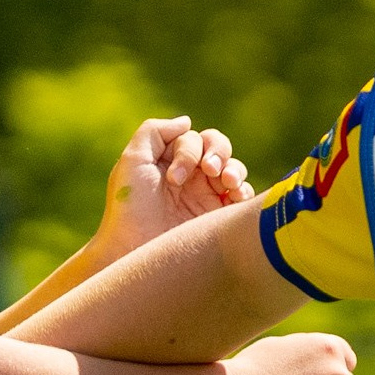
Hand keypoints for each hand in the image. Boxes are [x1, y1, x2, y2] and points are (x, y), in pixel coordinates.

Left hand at [93, 116, 252, 261]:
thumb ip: (155, 131)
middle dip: (218, 153)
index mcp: (171, 161)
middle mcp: (190, 178)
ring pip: (234, 170)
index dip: (189, 151)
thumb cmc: (129, 209)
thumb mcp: (133, 160)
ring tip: (227, 183)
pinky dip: (244, 191)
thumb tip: (187, 122)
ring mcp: (207, 199)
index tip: (174, 179)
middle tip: (210, 171)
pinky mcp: (218, 220)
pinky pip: (242, 199)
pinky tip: (236, 197)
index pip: (194, 139)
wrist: (134, 252)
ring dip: (234, 170)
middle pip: (218, 148)